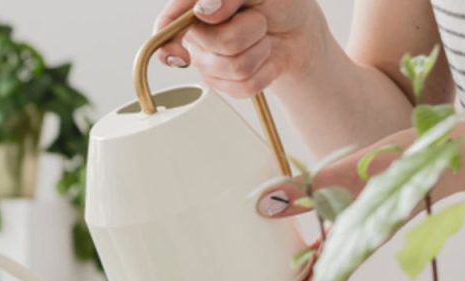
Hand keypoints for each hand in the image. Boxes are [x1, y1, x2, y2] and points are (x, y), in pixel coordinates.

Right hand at [152, 0, 327, 98]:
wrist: (297, 29)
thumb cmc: (277, 2)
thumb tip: (204, 10)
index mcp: (196, 6)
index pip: (167, 26)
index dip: (168, 46)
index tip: (183, 56)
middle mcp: (197, 35)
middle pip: (219, 43)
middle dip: (250, 30)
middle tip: (257, 20)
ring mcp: (208, 62)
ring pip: (235, 67)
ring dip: (261, 50)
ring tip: (262, 37)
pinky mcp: (224, 84)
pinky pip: (244, 87)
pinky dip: (266, 72)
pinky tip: (264, 58)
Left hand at [238, 133, 411, 280]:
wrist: (451, 150)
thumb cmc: (412, 163)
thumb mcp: (353, 173)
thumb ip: (308, 188)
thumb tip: (263, 204)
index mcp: (354, 250)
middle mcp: (350, 248)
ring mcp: (352, 234)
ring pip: (313, 269)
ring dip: (282, 278)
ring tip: (247, 276)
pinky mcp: (352, 215)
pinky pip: (319, 242)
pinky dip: (293, 245)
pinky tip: (273, 233)